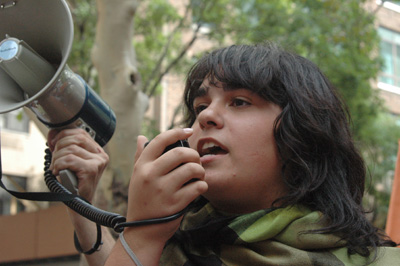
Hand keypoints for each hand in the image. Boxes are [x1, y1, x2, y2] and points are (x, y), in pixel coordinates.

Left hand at [47, 128, 108, 201]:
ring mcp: (98, 162)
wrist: (78, 204)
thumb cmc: (73, 183)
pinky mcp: (91, 170)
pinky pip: (69, 159)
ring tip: (55, 168)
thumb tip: (53, 133)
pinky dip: (59, 164)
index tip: (52, 143)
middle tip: (54, 159)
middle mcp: (101, 155)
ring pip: (70, 149)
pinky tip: (57, 172)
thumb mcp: (70, 161)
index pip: (80, 132)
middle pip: (75, 138)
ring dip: (57, 158)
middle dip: (59, 146)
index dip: (63, 134)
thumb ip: (66, 146)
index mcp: (97, 151)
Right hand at [125, 128, 207, 244]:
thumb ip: (140, 157)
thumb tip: (141, 137)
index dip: (176, 132)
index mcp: (142, 166)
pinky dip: (202, 186)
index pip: (160, 141)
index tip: (188, 131)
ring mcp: (163, 190)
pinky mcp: (175, 203)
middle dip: (194, 154)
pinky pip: (197, 187)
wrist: (142, 231)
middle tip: (196, 161)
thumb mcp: (136, 178)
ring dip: (200, 170)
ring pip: (191, 169)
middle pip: (180, 152)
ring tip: (199, 175)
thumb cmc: (142, 201)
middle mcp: (151, 175)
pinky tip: (199, 188)